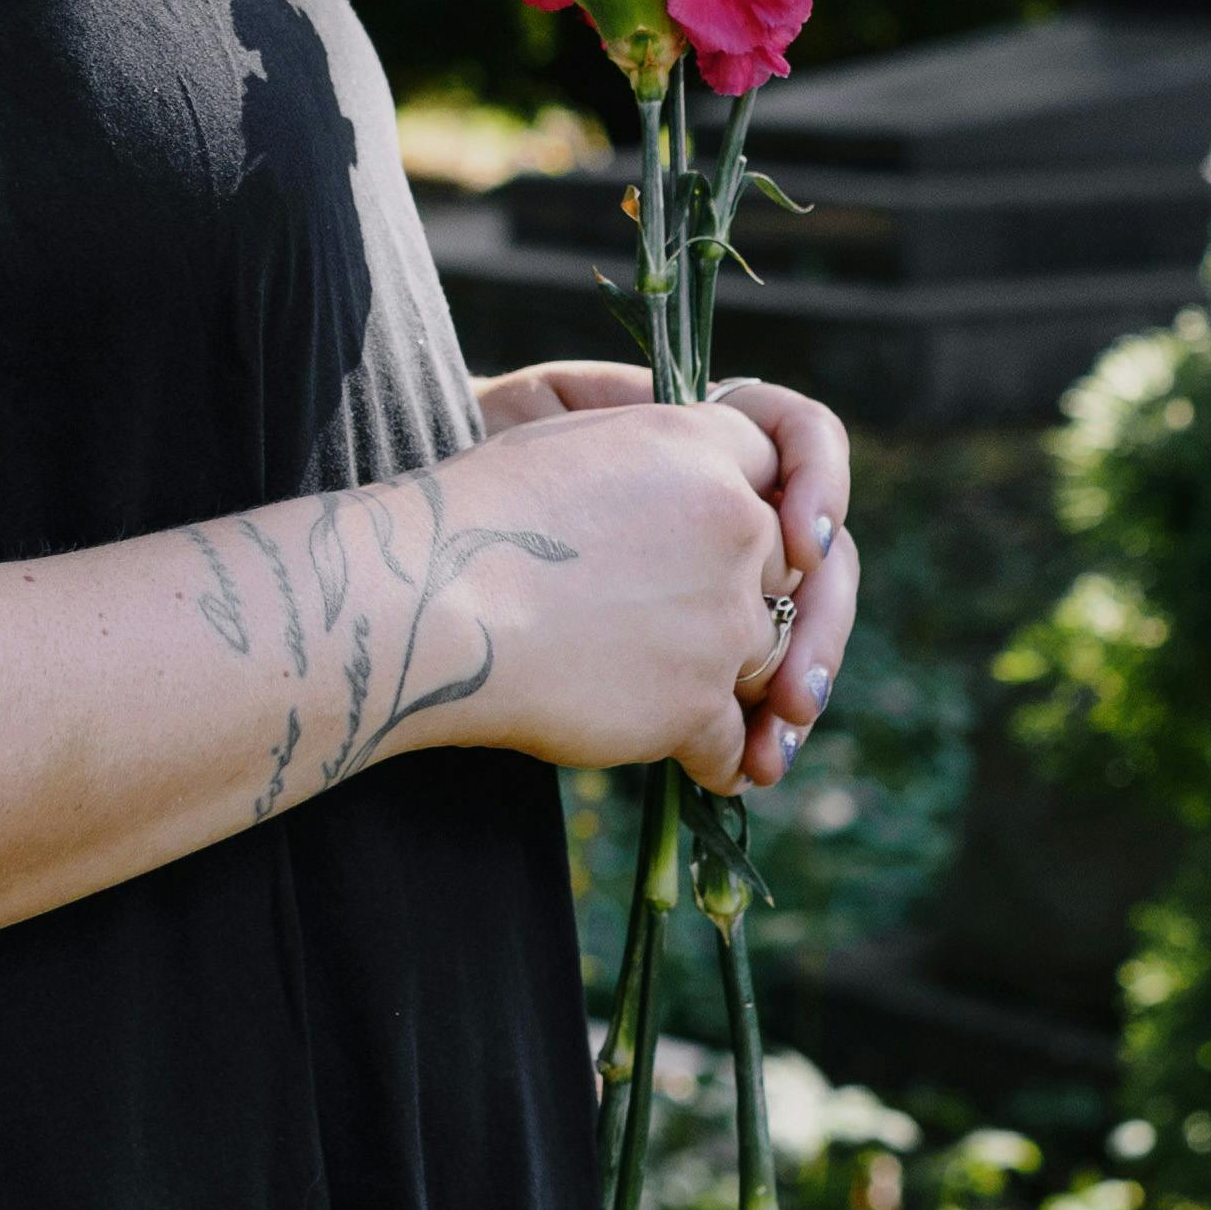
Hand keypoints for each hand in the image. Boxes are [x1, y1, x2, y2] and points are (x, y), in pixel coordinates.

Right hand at [471, 362, 854, 791]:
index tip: (776, 548)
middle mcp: (734, 524)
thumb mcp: (577, 447)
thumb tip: (684, 517)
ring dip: (734, 686)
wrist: (431, 599)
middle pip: (780, 576)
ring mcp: (724, 616)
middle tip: (725, 647)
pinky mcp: (698, 699)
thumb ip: (659, 468)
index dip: (770, 513)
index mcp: (701, 443)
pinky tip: (702, 765)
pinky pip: (733, 741)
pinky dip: (719, 759)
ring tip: (699, 710)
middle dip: (751, 608)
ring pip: (767, 660)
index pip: (780, 471)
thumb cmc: (473, 520)